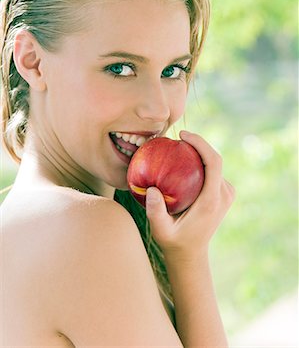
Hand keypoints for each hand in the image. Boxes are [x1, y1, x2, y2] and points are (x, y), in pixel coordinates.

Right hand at [145, 130, 235, 261]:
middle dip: (198, 143)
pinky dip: (200, 161)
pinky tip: (184, 159)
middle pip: (215, 159)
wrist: (191, 254)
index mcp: (212, 200)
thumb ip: (155, 212)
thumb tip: (150, 189)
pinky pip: (213, 170)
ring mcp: (226, 194)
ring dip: (199, 152)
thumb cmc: (173, 241)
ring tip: (178, 146)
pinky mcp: (224, 193)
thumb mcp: (161, 230)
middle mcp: (223, 195)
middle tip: (176, 138)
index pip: (213, 162)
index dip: (201, 143)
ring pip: (215, 164)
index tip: (183, 135)